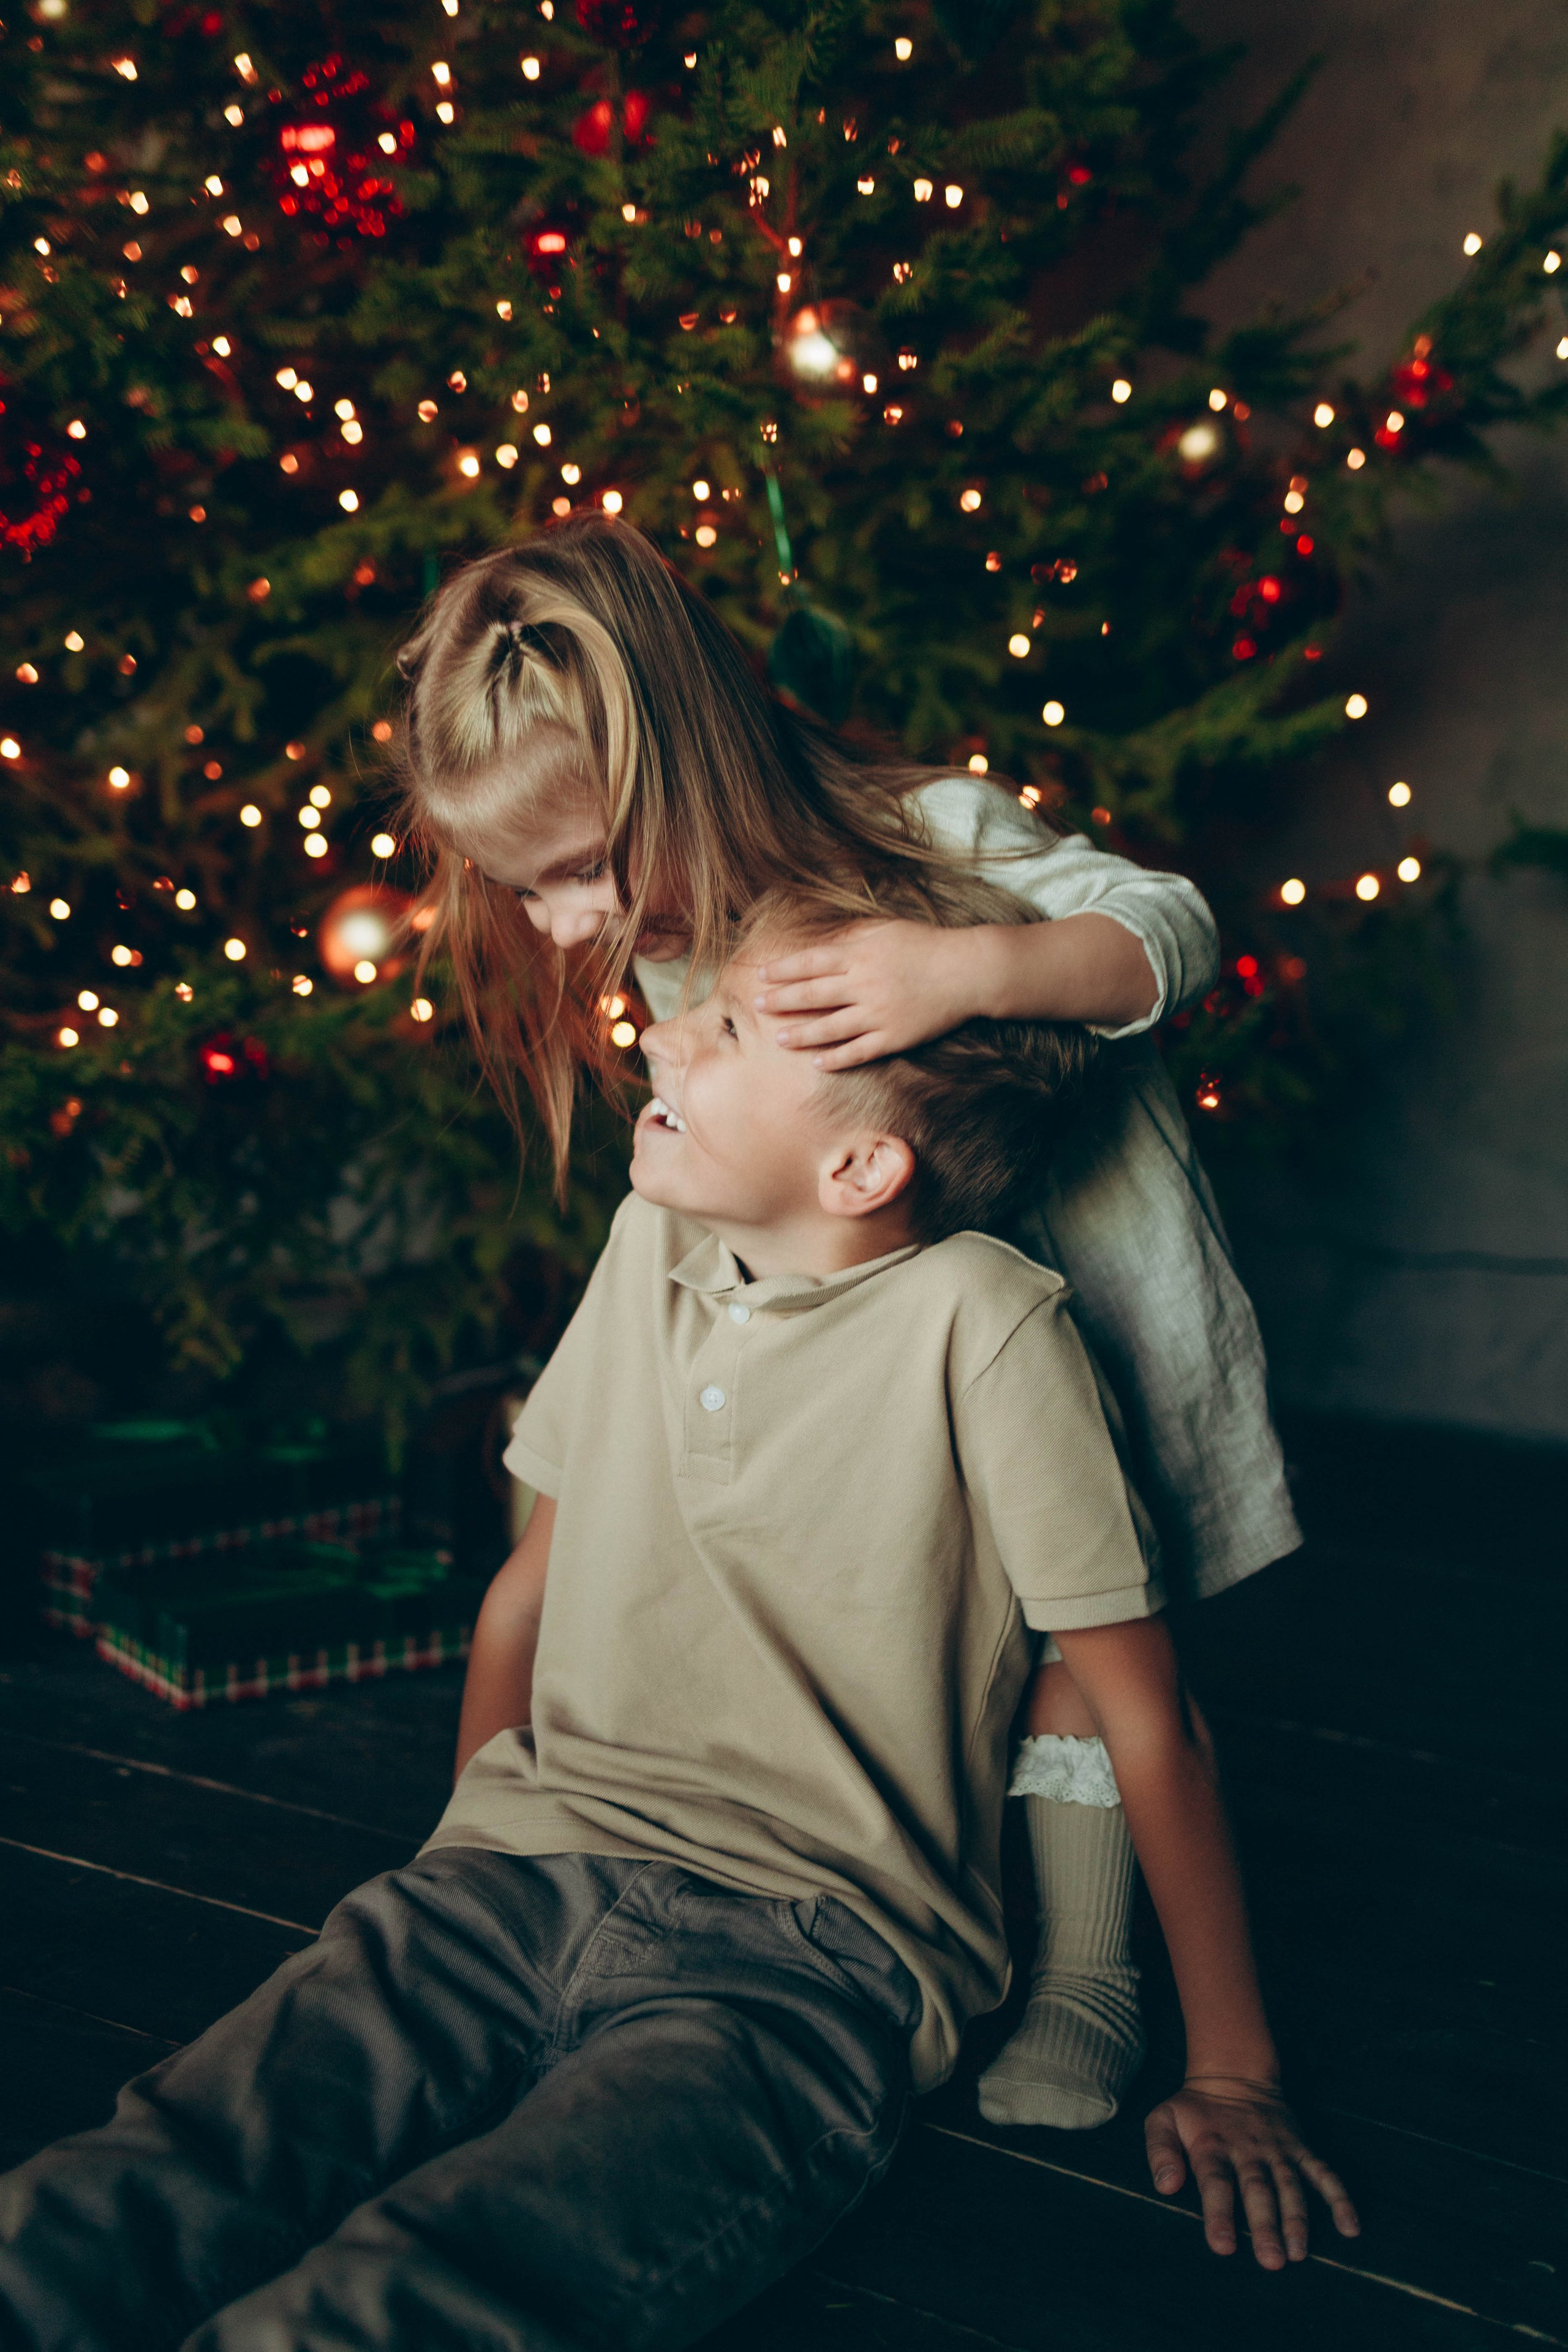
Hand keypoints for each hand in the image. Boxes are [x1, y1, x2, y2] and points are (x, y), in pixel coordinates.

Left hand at [753, 922, 989, 1069]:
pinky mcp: (894, 1036)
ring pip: (831, 1027)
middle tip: (757, 1007)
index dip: (783, 969)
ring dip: (802, 1034)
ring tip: (779, 1039)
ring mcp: (878, 1013)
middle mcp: (864, 984)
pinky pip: (859, 1051)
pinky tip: (817, 1063)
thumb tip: (821, 939)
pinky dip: (837, 1058)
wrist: (968, 971)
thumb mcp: (886, 929)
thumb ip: (852, 936)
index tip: (761, 975)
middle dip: (782, 1001)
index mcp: (860, 954)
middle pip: (814, 994)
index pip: (811, 962)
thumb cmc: (927, 945)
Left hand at [1144, 2083, 1359, 2268]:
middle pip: (1257, 2190)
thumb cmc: (1193, 2109)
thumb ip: (1159, 2151)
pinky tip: (1349, 2225)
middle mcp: (1247, 2150)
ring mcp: (1277, 2150)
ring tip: (1299, 2251)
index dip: (1219, 2214)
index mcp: (1211, 2146)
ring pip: (1290, 2186)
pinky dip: (1339, 2197)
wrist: (1232, 2074)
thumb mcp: (1163, 2119)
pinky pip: (1323, 2172)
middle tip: (1271, 2260)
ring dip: (1297, 2218)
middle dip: (1265, 2225)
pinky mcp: (1299, 2148)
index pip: (1216, 2183)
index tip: (1224, 2246)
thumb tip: (1166, 2186)